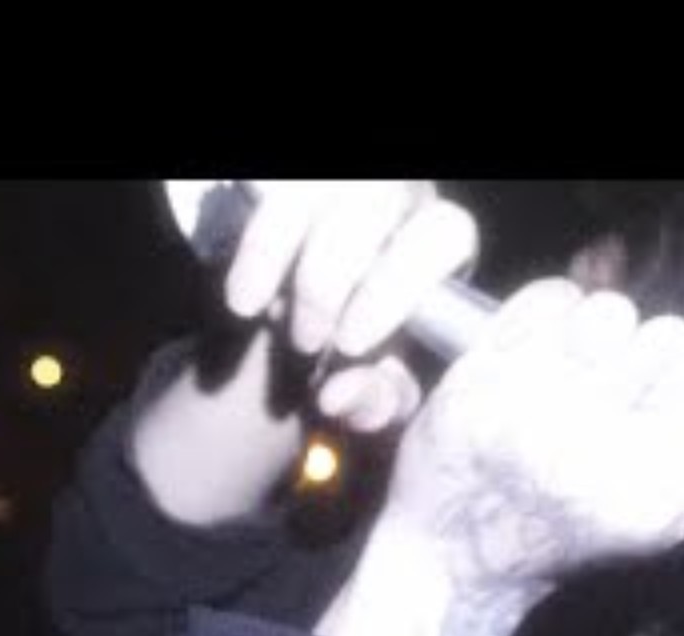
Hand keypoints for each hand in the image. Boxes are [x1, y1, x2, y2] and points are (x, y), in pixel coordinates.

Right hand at [223, 180, 478, 435]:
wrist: (305, 347)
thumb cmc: (361, 366)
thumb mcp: (378, 398)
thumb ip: (375, 403)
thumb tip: (338, 395)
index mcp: (439, 250)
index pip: (443, 235)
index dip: (397, 284)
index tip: (350, 342)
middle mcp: (400, 201)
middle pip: (377, 198)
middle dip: (327, 277)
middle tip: (305, 342)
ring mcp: (343, 185)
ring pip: (314, 185)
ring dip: (273, 245)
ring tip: (251, 310)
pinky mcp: (292, 184)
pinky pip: (270, 186)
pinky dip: (250, 237)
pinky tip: (240, 289)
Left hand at [316, 278, 683, 635]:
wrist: (456, 550)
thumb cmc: (567, 532)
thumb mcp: (662, 515)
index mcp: (645, 498)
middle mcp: (588, 451)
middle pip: (673, 339)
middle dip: (659, 361)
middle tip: (628, 395)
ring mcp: (528, 406)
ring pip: (613, 311)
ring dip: (607, 336)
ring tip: (587, 374)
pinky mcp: (481, 373)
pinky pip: (552, 297)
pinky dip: (558, 313)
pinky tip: (552, 353)